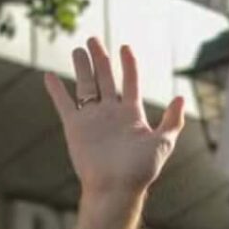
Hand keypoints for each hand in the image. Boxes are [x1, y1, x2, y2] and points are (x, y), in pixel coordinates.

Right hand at [42, 38, 185, 228]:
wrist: (115, 189)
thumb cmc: (140, 170)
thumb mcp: (162, 144)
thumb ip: (172, 121)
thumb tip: (180, 98)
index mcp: (132, 114)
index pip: (130, 82)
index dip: (128, 64)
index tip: (125, 47)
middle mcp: (111, 113)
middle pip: (105, 78)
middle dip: (100, 59)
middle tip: (93, 40)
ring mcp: (92, 119)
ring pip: (85, 86)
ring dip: (81, 68)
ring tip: (78, 50)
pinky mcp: (75, 127)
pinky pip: (64, 104)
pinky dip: (56, 91)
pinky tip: (49, 76)